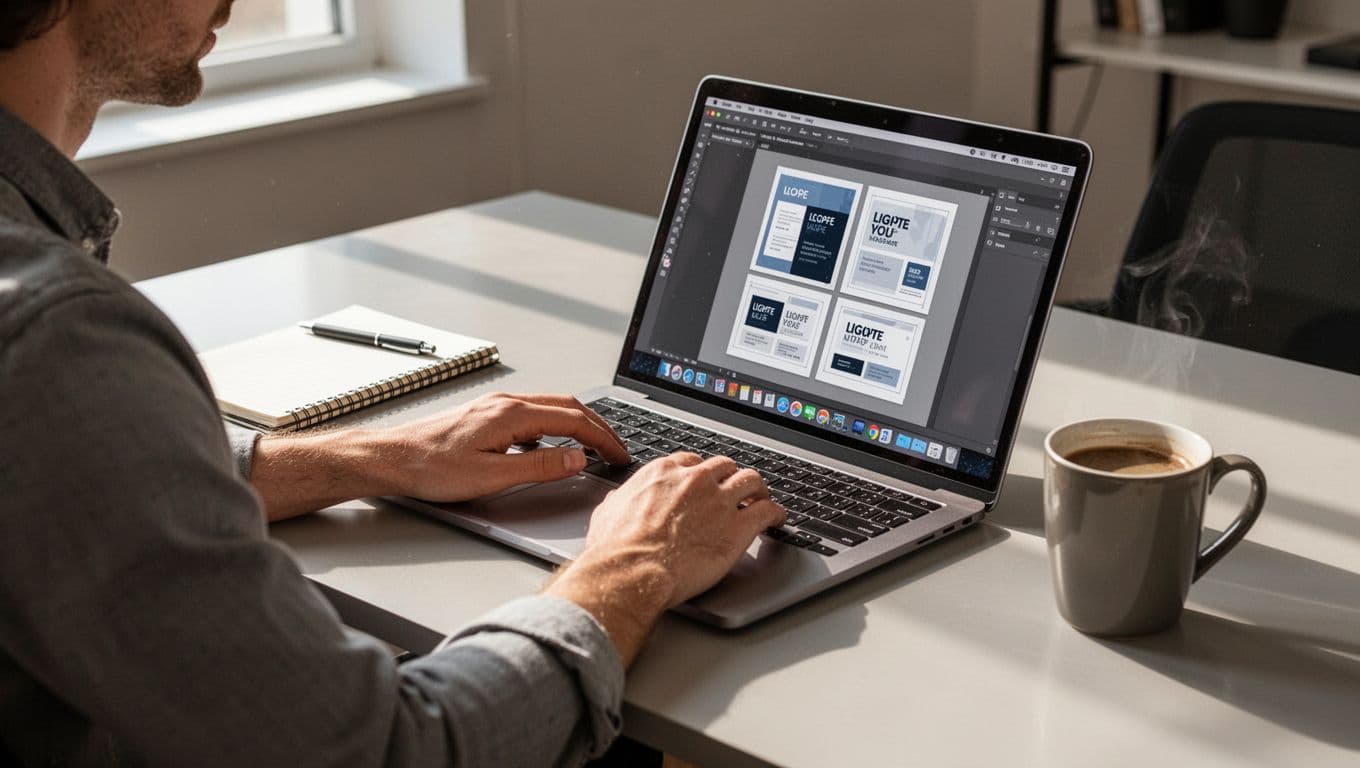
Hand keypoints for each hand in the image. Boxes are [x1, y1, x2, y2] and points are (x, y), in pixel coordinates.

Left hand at [250, 392, 630, 520]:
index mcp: (512, 414)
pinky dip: (556, 426)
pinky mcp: (487, 415)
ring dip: (579, 424)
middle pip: (568, 406)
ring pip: (552, 407)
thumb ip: (539, 468)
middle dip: (599, 427)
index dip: (604, 438)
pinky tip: (553, 445)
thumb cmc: (430, 468)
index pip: (575, 420)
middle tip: (617, 450)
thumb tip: (577, 459)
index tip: (620, 455)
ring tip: (595, 446)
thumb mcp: (491, 476)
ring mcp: (496, 407)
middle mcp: (507, 403)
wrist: (391, 458)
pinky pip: (534, 414)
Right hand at [545, 453, 784, 663]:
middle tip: (735, 490)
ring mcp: (720, 501)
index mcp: (664, 473)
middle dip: (731, 477)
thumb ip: (620, 501)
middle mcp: (695, 480)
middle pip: (725, 466)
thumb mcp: (608, 513)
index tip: (706, 483)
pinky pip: (768, 510)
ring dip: (758, 489)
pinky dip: (776, 513)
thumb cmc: (616, 549)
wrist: (632, 570)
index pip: (693, 462)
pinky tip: (778, 519)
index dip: (703, 474)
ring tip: (762, 499)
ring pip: (751, 480)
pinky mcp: (738, 527)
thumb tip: (618, 501)